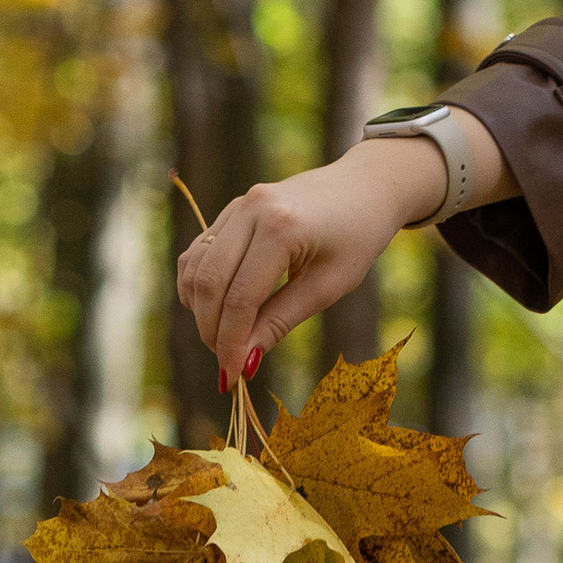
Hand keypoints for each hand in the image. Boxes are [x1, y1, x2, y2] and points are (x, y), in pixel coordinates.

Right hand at [177, 112, 508, 386]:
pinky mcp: (233, 208)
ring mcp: (238, 205)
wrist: (366, 186)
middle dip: (212, 330)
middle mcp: (252, 210)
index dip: (231, 343)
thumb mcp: (328, 286)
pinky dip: (199, 285)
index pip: (241, 298)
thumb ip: (280, 321)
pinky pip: (200, 252)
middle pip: (209, 284)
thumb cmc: (358, 237)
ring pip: (195, 268)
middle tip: (227, 362)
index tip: (232, 377)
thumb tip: (244, 361)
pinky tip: (215, 308)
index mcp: (282, 228)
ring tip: (223, 337)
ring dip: (200, 310)